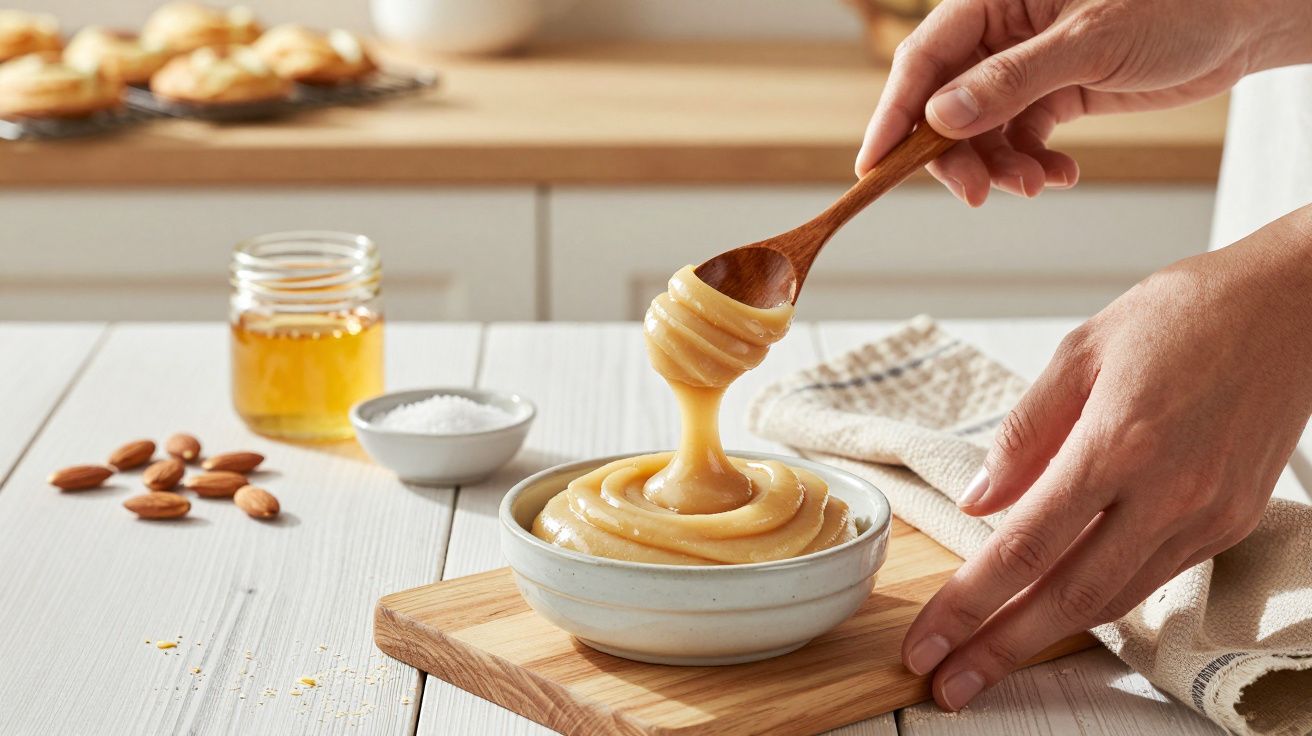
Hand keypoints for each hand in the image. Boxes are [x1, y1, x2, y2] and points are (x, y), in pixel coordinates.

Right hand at [856, 0, 1311, 204]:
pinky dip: (1034, 165)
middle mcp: (1003, 33)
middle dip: (956, 155)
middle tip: (977, 193)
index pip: (924, 58)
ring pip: (983, 130)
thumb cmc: (1178, 3)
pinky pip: (1021, 139)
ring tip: (1036, 184)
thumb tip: (941, 119)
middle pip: (945, 103)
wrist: (1246, 18)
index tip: (874, 165)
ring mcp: (1028, 66)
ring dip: (1001, 167)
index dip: (894, 113)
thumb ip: (1011, 80)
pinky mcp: (1057, 94)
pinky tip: (1060, 175)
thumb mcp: (1089, 42)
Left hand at [902, 205, 1311, 710]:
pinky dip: (1098, 601)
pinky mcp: (1232, 521)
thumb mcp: (1082, 350)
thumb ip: (1025, 433)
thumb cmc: (1185, 314)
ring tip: (989, 663)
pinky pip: (1151, 576)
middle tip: (946, 686)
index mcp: (1119, 442)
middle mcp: (1168, 492)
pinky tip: (1055, 611)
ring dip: (1045, 638)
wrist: (1293, 305)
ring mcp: (1207, 515)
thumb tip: (980, 502)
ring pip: (1113, 599)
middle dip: (999, 649)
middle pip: (1067, 597)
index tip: (926, 640)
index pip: (1024, 547)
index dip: (968, 603)